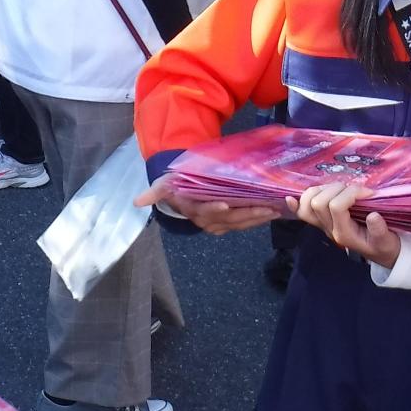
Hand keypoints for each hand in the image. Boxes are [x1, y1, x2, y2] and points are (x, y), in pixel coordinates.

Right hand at [134, 173, 279, 234]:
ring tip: (273, 210)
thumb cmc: (176, 186)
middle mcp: (208, 221)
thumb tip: (136, 202)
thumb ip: (154, 192)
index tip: (225, 205)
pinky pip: (245, 223)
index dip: (214, 209)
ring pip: (240, 223)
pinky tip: (271, 213)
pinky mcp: (229, 223)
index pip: (205, 211)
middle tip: (266, 208)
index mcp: (194, 211)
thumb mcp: (163, 186)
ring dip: (257, 218)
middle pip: (230, 219)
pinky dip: (258, 218)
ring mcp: (220, 224)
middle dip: (248, 214)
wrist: (185, 193)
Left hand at [287, 182, 400, 266]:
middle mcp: (329, 229)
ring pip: (308, 203)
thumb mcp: (387, 241)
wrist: (380, 253)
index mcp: (344, 234)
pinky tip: (291, 198)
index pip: (336, 206)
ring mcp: (322, 225)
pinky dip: (297, 203)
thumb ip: (380, 231)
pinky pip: (302, 212)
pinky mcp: (321, 220)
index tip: (368, 192)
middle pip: (318, 203)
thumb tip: (373, 216)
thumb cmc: (384, 245)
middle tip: (354, 189)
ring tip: (342, 189)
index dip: (351, 193)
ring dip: (323, 189)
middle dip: (336, 189)